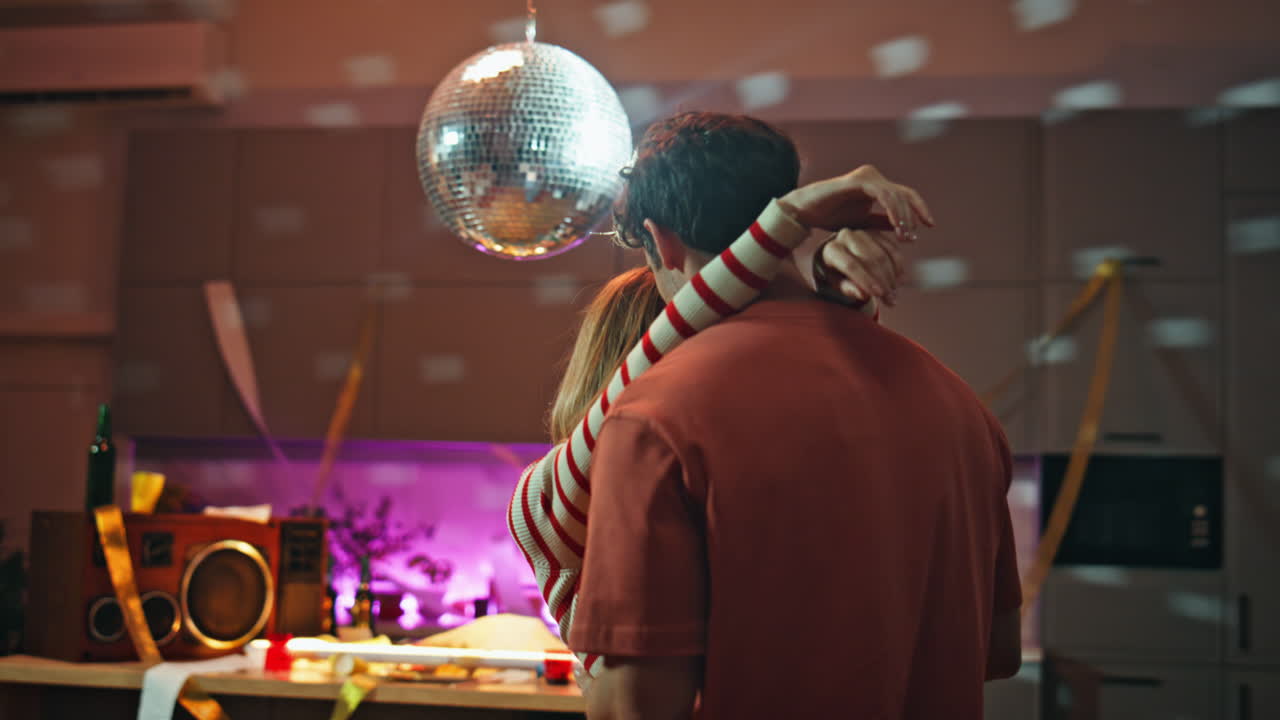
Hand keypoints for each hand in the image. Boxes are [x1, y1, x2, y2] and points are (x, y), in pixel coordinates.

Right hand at [781, 164, 934, 238]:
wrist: (804, 211)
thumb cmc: (829, 216)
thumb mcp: (861, 223)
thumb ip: (880, 223)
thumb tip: (901, 231)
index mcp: (877, 187)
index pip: (906, 196)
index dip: (919, 210)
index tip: (929, 226)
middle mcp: (874, 178)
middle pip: (906, 195)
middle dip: (914, 216)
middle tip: (911, 238)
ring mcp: (867, 177)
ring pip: (897, 195)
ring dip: (904, 217)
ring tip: (905, 237)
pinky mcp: (859, 180)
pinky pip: (884, 195)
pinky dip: (893, 210)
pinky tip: (896, 226)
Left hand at [814, 226, 908, 306]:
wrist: (840, 255)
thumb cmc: (836, 273)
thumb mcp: (837, 284)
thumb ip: (848, 289)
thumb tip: (863, 294)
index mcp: (832, 250)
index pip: (851, 265)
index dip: (866, 280)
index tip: (879, 294)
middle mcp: (846, 237)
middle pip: (870, 260)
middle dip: (882, 281)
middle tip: (890, 299)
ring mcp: (863, 233)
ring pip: (883, 255)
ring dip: (892, 276)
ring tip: (894, 293)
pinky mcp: (877, 233)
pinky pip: (892, 249)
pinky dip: (898, 266)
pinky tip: (899, 280)